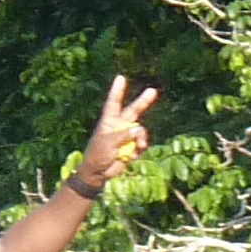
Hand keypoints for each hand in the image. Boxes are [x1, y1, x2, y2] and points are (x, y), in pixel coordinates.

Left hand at [68, 75, 158, 193]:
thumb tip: (139, 129)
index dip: (117, 90)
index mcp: (109, 121)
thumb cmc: (98, 155)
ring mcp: (126, 137)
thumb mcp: (108, 143)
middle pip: (133, 111)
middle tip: (153, 91)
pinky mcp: (132, 148)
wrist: (98, 173)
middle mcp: (119, 126)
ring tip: (139, 146)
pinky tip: (133, 156)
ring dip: (142, 139)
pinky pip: (141, 144)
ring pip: (141, 131)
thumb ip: (124, 135)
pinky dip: (140, 149)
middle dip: (143, 102)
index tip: (121, 78)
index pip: (114, 103)